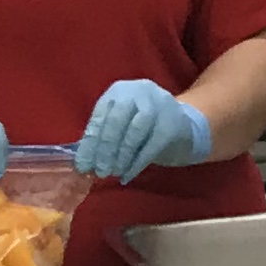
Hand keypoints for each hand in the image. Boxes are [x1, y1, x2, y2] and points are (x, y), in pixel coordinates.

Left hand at [73, 81, 214, 182]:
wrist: (183, 124)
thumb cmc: (142, 126)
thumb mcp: (121, 122)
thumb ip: (102, 135)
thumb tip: (81, 162)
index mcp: (120, 90)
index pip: (100, 116)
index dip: (90, 142)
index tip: (83, 166)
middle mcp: (139, 91)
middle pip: (116, 122)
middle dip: (105, 150)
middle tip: (100, 171)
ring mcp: (159, 105)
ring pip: (134, 133)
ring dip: (121, 156)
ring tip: (113, 173)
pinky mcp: (173, 123)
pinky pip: (151, 146)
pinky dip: (137, 164)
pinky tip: (127, 176)